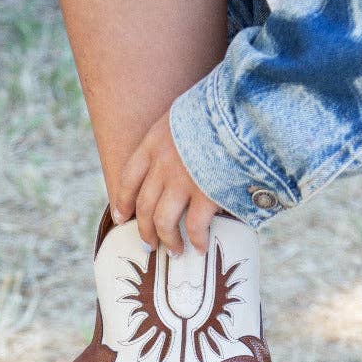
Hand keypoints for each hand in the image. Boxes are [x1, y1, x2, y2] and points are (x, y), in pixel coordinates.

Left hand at [112, 110, 218, 255]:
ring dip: (168, 240)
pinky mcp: (206, 194)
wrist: (240, 113)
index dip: (123, 200)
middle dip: (144, 230)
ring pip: (163, 222)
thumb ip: (177, 135)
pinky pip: (195, 226)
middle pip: (144, 206)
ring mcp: (183, 181)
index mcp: (154, 142)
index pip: (129, 177)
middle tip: (148, 245)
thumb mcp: (185, 113)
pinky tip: (200, 247)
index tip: (121, 217)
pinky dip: (197, 240)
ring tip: (175, 251)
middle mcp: (162, 165)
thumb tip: (185, 150)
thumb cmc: (219, 110)